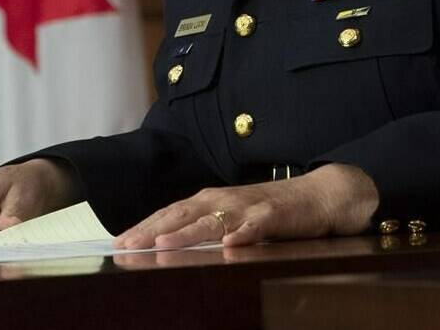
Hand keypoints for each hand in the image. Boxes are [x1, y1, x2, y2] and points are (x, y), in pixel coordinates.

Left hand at [112, 163, 378, 248]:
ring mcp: (250, 206)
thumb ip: (205, 226)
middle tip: (127, 245)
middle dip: (153, 229)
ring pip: (214, 220)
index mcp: (213, 200)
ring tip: (163, 244)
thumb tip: (165, 243)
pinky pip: (256, 226)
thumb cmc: (273, 210)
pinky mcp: (275, 215)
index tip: (118, 242)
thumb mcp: (233, 216)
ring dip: (188, 232)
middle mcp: (226, 199)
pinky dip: (243, 234)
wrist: (320, 194)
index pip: (171, 212)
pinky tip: (230, 245)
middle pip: (184, 213)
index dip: (145, 226)